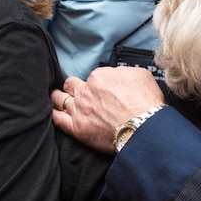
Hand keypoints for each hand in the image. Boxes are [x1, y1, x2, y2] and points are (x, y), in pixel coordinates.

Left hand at [51, 67, 165, 152]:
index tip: (100, 89)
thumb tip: (118, 75)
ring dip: (59, 98)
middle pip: (71, 85)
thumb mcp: (140, 75)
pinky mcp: (77, 128)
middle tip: (76, 91)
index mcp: (99, 77)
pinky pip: (58, 119)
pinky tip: (54, 113)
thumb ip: (124, 72)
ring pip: (60, 99)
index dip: (96, 83)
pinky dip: (54, 115)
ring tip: (57, 98)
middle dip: (73, 87)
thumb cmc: (146, 103)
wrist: (144, 128)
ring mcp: (80, 110)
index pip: (92, 77)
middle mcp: (86, 91)